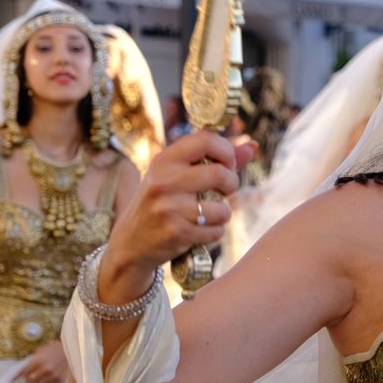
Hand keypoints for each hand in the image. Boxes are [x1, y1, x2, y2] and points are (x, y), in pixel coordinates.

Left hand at [16, 340, 68, 382]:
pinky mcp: (60, 379)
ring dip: (38, 381)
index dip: (23, 373)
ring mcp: (53, 375)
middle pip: (31, 380)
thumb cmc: (52, 349)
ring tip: (39, 377)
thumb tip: (18, 373)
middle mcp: (45, 369)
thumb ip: (29, 362)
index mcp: (38, 361)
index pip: (25, 373)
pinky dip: (46, 382)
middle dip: (29, 378)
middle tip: (30, 376)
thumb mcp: (39, 351)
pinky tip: (47, 376)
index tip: (25, 373)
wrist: (68, 349)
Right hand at [100, 133, 253, 301]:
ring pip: (223, 208)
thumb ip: (216, 159)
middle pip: (221, 174)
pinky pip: (216, 231)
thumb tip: (252, 145)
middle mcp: (164, 180)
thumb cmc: (162, 203)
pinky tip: (198, 230)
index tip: (226, 164)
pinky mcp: (176, 232)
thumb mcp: (178, 176)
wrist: (131, 243)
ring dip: (223, 214)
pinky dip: (213, 232)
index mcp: (165, 159)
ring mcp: (169, 207)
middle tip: (223, 191)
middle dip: (231, 185)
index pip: (207, 139)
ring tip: (207, 214)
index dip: (227, 152)